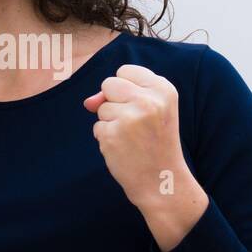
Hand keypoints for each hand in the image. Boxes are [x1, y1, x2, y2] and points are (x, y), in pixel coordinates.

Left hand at [82, 64, 208, 251]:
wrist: (162, 181)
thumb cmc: (156, 143)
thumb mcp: (152, 111)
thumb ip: (121, 96)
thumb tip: (88, 102)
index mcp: (163, 89)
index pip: (125, 70)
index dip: (125, 89)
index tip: (140, 106)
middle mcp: (148, 100)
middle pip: (109, 84)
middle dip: (113, 102)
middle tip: (134, 124)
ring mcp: (129, 118)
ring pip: (101, 108)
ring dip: (111, 123)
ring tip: (132, 139)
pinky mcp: (112, 135)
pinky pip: (98, 127)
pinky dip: (107, 138)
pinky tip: (124, 149)